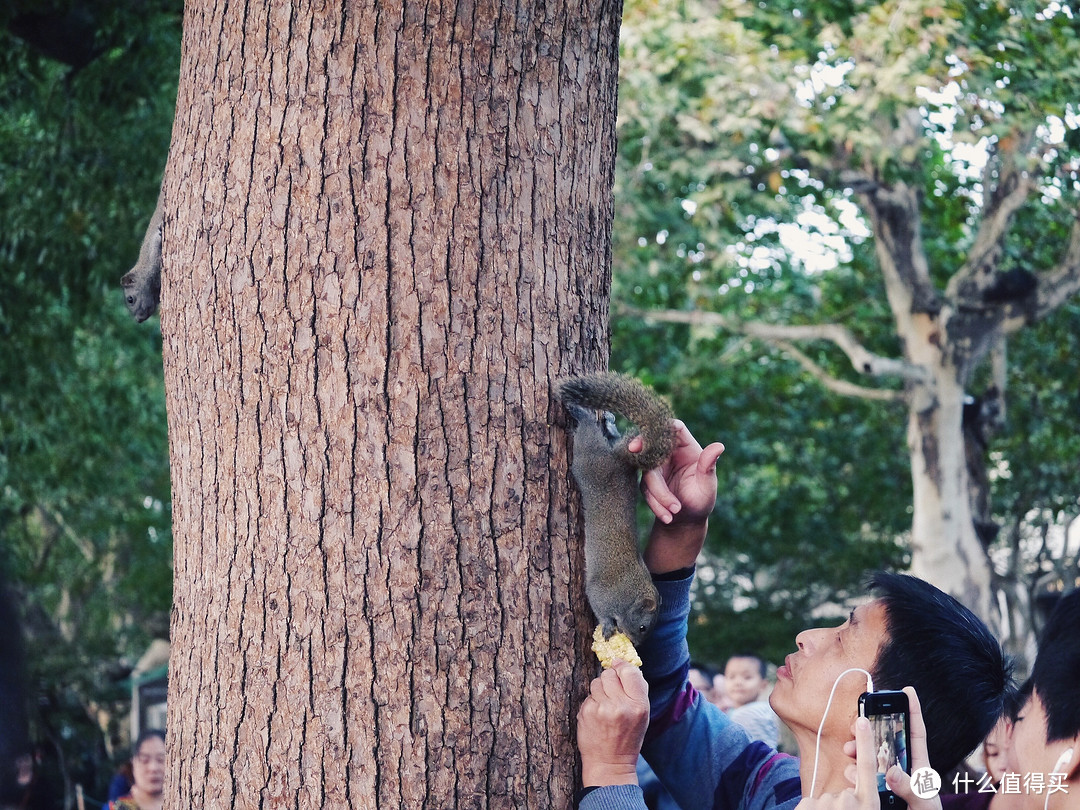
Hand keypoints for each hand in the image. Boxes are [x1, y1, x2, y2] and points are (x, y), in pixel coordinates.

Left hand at [577, 661, 649, 786]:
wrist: (610, 764)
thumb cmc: (627, 738)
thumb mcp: (642, 715)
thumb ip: (636, 690)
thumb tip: (622, 663)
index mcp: (639, 705)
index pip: (630, 671)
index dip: (622, 666)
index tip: (617, 665)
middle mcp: (621, 705)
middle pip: (609, 673)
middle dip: (609, 680)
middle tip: (612, 695)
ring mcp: (602, 708)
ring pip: (596, 682)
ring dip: (599, 690)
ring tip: (605, 707)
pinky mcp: (587, 712)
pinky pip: (588, 695)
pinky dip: (592, 702)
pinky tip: (596, 716)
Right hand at [635, 420, 723, 572]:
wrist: (687, 522)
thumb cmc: (702, 500)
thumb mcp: (707, 484)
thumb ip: (708, 466)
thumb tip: (719, 446)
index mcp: (686, 447)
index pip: (675, 428)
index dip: (665, 425)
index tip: (656, 430)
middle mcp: (669, 454)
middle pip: (652, 443)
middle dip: (641, 444)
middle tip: (634, 448)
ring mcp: (656, 466)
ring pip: (648, 472)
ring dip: (659, 493)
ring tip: (675, 510)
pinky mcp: (647, 480)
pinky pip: (645, 488)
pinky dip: (656, 503)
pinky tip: (667, 517)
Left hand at [795, 714, 878, 809]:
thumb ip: (865, 798)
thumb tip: (855, 783)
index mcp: (870, 804)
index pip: (869, 767)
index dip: (866, 743)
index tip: (862, 720)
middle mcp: (850, 801)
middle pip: (844, 789)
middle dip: (841, 801)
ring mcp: (828, 803)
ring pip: (826, 798)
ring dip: (827, 809)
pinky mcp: (808, 804)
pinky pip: (810, 803)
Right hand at [812, 687, 940, 809]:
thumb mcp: (924, 805)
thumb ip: (911, 789)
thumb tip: (892, 772)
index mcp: (918, 766)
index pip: (916, 733)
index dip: (912, 710)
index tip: (907, 690)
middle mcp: (901, 768)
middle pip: (884, 739)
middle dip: (869, 729)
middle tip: (856, 725)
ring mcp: (886, 778)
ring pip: (868, 755)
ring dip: (857, 751)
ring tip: (850, 753)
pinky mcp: (873, 789)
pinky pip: (860, 775)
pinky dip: (853, 773)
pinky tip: (852, 779)